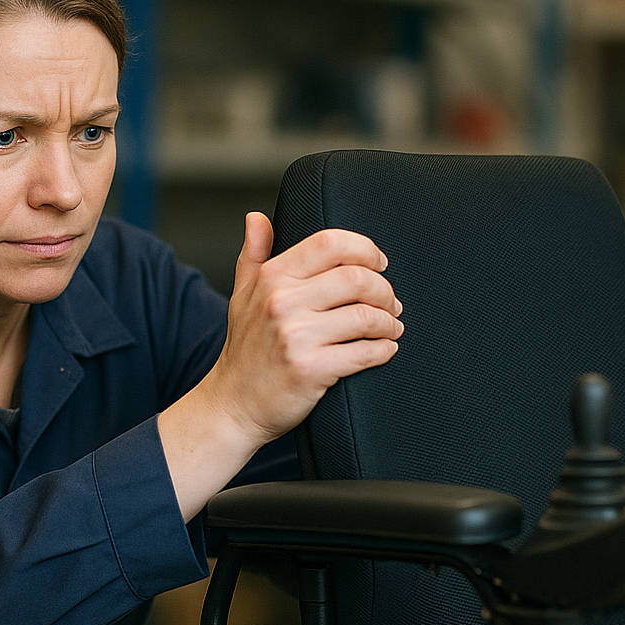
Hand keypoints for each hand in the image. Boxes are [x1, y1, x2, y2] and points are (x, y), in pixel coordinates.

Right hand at [206, 211, 403, 449]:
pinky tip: (385, 350)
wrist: (233, 405)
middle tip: (392, 304)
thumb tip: (256, 218)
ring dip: (389, 323)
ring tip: (391, 328)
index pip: (330, 243)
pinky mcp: (310, 369)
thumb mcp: (242, 296)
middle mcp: (281, 302)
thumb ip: (253, 255)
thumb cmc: (245, 351)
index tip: (379, 265)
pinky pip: (364, 352)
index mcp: (272, 277)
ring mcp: (295, 336)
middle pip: (357, 278)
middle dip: (385, 291)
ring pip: (365, 317)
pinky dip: (383, 350)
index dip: (365, 249)